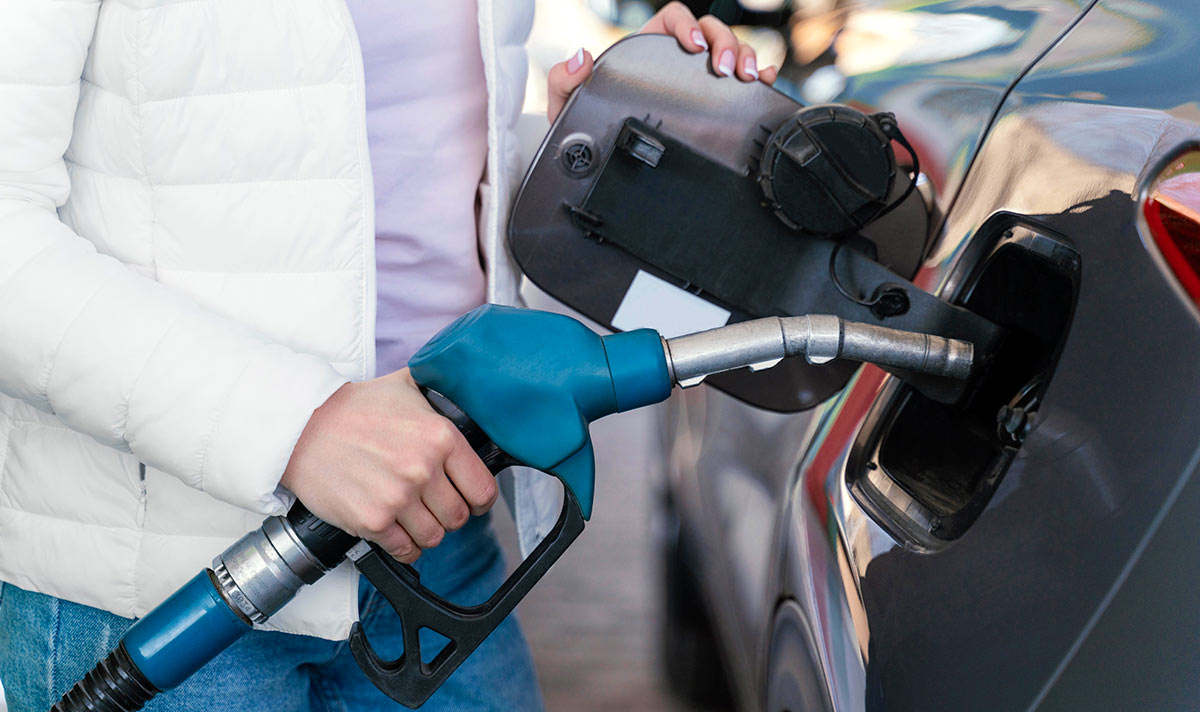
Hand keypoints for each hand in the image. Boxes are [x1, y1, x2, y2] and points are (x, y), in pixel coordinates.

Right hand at [281, 368, 497, 562]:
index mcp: (440, 436)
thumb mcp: (406, 387)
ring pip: (434, 537)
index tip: (471, 500)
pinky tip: (396, 530)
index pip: (483, 488)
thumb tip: (467, 392)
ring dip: (425, 531)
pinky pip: (406, 550)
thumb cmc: (353, 408)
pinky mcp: (372, 521)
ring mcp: (398, 497)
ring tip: (411, 516)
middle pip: (459, 516)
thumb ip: (441, 394)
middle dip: (449, 514)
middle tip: (433, 505)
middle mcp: (423, 468)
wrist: (302, 428)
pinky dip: (404, 546)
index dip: (479, 499)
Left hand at [547, 1, 777, 122]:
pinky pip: (739, 82)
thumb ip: (565, 79)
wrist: (597, 158)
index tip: (693, 49)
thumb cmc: (585, 125)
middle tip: (731, 70)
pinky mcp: (712, 102)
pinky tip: (763, 85)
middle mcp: (674, 59)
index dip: (688, 26)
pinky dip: (757, 78)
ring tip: (748, 80)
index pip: (674, 19)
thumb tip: (580, 57)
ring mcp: (697, 79)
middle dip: (726, 44)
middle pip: (710, 32)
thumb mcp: (567, 104)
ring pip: (730, 52)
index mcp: (646, 49)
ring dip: (745, 58)